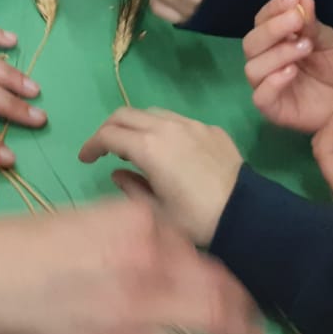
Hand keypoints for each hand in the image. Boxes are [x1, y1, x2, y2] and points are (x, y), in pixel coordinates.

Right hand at [0, 198, 261, 333]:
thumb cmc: (24, 246)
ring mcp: (143, 304)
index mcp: (142, 223)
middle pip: (220, 283)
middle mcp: (152, 258)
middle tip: (258, 324)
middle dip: (246, 306)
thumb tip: (155, 241)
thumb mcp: (87, 219)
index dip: (226, 271)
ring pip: (213, 322)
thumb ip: (128, 229)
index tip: (235, 285)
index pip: (203, 247)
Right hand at [78, 107, 242, 245]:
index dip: (91, 145)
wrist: (247, 214)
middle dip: (109, 129)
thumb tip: (118, 173)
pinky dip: (163, 130)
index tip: (85, 159)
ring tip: (135, 149)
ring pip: (152, 113)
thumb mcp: (156, 212)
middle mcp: (167, 127)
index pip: (108, 135)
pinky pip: (178, 121)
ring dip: (136, 126)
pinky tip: (170, 152)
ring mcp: (191, 124)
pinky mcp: (210, 129)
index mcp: (147, 147)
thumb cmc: (196, 219)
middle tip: (103, 149)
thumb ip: (130, 188)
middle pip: (126, 114)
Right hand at [243, 0, 332, 133]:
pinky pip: (260, 97)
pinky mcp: (274, 109)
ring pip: (253, 68)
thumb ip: (311, 25)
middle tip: (297, 20)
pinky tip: (291, 71)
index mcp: (276, 40)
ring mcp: (267, 85)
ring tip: (306, 47)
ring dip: (277, 53)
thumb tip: (301, 0)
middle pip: (251, 43)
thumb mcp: (329, 40)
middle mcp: (266, 61)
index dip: (273, 9)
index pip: (261, 20)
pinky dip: (272, 82)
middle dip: (272, 29)